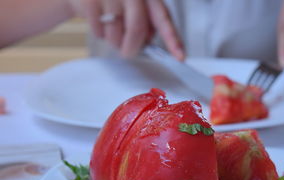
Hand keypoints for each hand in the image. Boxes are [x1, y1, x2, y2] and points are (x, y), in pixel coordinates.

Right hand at [68, 0, 183, 59]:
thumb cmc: (115, 3)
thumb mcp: (136, 9)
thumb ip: (147, 24)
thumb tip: (147, 43)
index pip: (164, 18)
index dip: (173, 39)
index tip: (180, 57)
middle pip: (137, 29)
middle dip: (132, 47)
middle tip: (127, 52)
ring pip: (116, 34)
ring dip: (114, 42)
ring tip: (110, 31)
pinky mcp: (90, 1)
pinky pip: (99, 31)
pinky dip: (100, 35)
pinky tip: (99, 25)